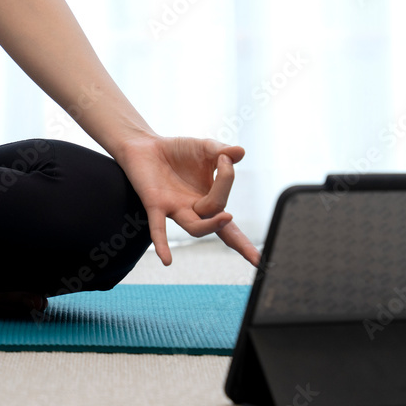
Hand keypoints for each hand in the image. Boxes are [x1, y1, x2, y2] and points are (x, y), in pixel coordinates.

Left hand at [115, 135, 260, 266]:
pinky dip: (162, 244)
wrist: (146, 144)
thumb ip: (222, 151)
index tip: (259, 261)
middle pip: (216, 214)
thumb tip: (240, 152)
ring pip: (194, 227)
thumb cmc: (178, 151)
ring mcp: (175, 209)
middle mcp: (193, 210)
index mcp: (209, 201)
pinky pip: (158, 228)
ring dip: (211, 225)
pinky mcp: (155, 204)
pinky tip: (167, 260)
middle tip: (224, 162)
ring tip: (227, 217)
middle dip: (226, 187)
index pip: (230, 229)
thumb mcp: (206, 148)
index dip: (244, 246)